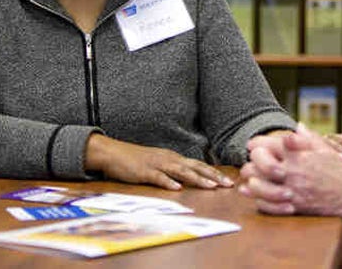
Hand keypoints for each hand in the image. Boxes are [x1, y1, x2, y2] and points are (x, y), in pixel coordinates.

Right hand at [85, 134, 233, 190]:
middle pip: (196, 167)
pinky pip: (158, 177)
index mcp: (174, 158)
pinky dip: (169, 182)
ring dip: (198, 179)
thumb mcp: (159, 164)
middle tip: (228, 184)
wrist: (113, 153)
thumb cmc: (137, 160)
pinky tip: (177, 188)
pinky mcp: (144, 171)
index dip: (214, 172)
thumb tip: (189, 179)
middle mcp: (170, 159)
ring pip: (181, 171)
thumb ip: (173, 170)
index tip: (228, 180)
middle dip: (213, 176)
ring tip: (211, 186)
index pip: (199, 165)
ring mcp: (157, 164)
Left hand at [239, 125, 341, 227]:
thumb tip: (297, 126)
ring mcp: (293, 191)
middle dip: (252, 161)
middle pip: (260, 164)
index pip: (270, 144)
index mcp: (300, 155)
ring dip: (251, 181)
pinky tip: (256, 196)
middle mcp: (293, 172)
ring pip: (260, 186)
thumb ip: (308, 138)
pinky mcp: (294, 207)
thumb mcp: (327, 150)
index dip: (257, 142)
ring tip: (249, 179)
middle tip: (249, 162)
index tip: (252, 144)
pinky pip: (269, 206)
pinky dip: (259, 201)